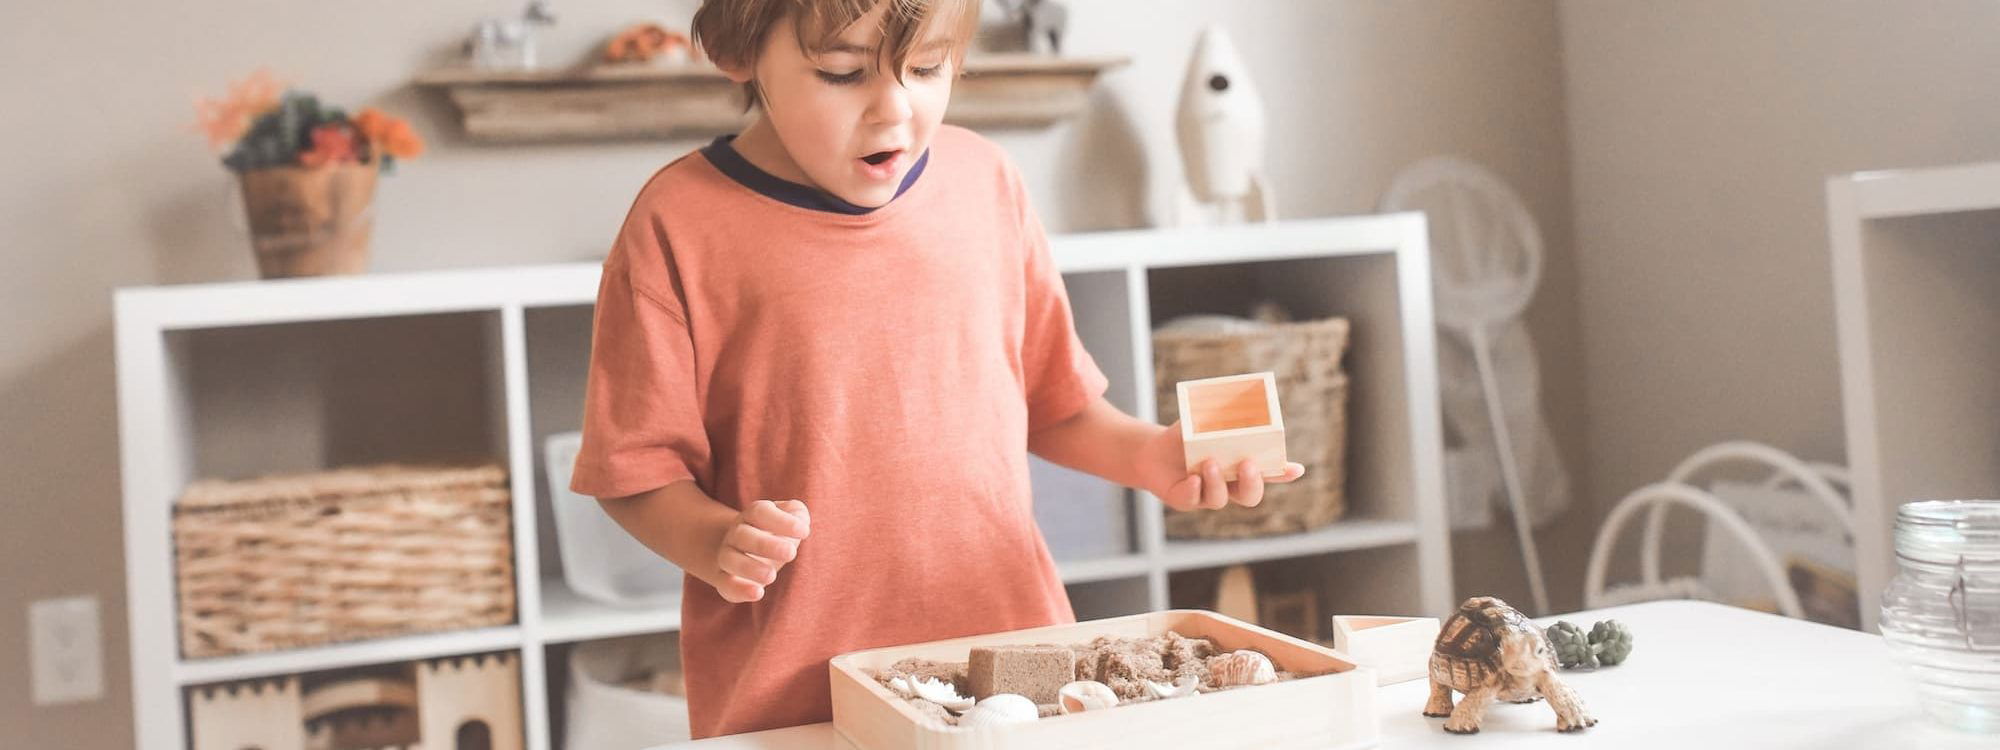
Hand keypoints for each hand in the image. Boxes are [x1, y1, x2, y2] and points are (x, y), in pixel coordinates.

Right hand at [713, 499, 809, 602]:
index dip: (782, 521)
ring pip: (729, 559)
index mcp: (753, 515)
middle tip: (791, 553)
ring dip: (750, 568)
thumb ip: (798, 515)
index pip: (760, 512)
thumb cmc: (777, 533)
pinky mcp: (725, 580)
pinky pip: (725, 584)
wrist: (749, 550)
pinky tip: (758, 593)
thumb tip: (801, 523)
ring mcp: (728, 556)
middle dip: (766, 545)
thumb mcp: (790, 518)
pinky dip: (739, 590)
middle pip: (742, 535)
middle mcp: (736, 534)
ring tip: (772, 576)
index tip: (804, 532)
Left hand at [1133, 422, 1304, 510]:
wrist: (1154, 452)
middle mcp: (1228, 485)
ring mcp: (1206, 495)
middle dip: (1252, 483)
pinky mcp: (1184, 499)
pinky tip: (1193, 478)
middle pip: (1250, 496)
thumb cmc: (1187, 437)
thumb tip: (1238, 396)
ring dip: (1217, 482)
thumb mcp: (1205, 422)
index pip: (1268, 473)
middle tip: (1247, 463)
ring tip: (1210, 461)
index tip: (1296, 468)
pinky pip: (1192, 500)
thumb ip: (1223, 416)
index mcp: (1240, 467)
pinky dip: (1194, 490)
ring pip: (1221, 499)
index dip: (1283, 473)